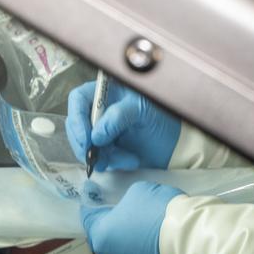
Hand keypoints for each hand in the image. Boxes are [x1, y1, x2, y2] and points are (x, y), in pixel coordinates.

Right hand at [66, 81, 181, 171]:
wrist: (177, 142)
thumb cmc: (163, 117)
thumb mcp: (142, 109)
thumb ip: (118, 117)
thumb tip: (96, 135)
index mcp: (107, 91)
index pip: (78, 99)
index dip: (77, 118)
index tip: (86, 138)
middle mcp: (101, 109)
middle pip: (76, 124)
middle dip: (85, 143)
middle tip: (96, 156)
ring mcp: (103, 129)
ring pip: (85, 144)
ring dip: (101, 155)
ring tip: (125, 159)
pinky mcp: (108, 148)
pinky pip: (98, 156)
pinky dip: (110, 162)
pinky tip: (128, 160)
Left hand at [80, 181, 182, 253]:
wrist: (187, 239)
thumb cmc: (158, 211)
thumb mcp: (137, 191)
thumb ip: (123, 201)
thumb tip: (123, 207)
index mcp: (100, 236)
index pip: (88, 217)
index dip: (92, 203)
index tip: (94, 192)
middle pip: (103, 236)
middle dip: (110, 222)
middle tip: (121, 209)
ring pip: (119, 250)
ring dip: (125, 238)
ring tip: (139, 225)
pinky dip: (138, 249)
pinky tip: (150, 239)